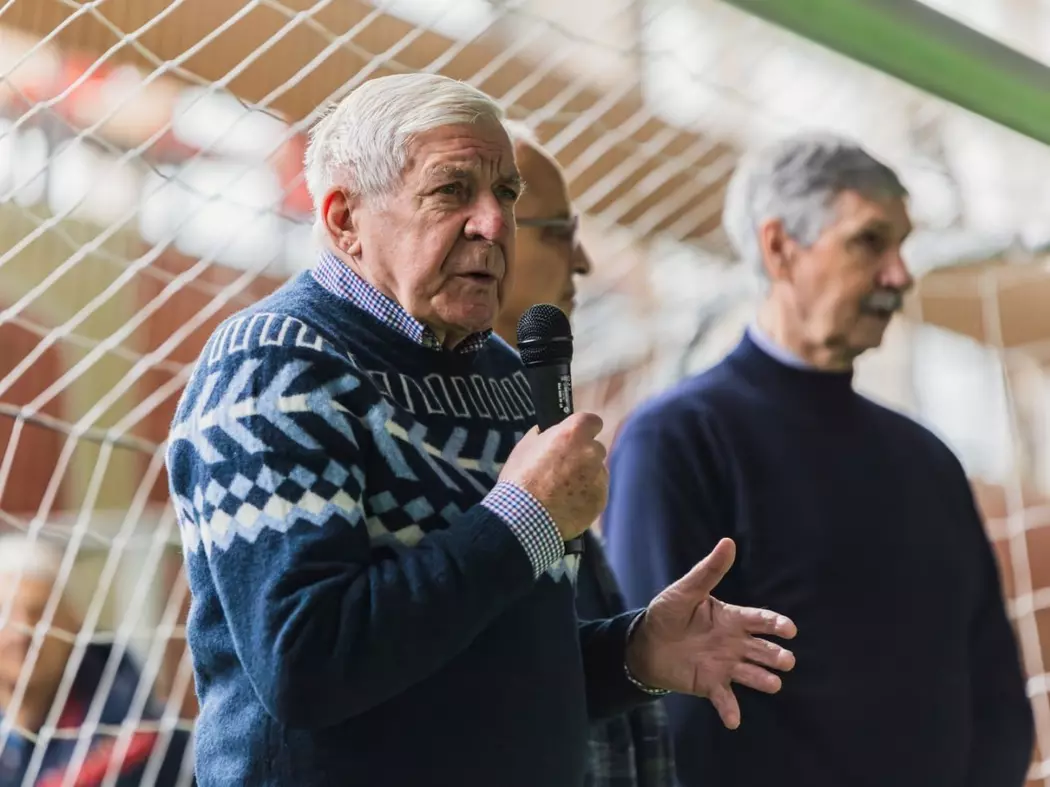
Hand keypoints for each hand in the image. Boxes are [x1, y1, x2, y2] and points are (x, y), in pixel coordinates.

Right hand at [499, 413, 607, 540]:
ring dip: (585, 477)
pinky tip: (567, 504)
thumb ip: (544, 435)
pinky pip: (596, 493)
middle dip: (583, 456)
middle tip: (563, 469)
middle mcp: (591, 452)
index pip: (593, 421)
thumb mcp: (525, 447)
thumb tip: (551, 431)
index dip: (584, 429)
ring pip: (597, 472)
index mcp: (574, 433)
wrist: (524, 518)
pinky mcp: (601, 499)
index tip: (577, 437)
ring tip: (562, 491)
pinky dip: (585, 497)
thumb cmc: (520, 480)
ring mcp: (599, 477)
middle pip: (595, 448)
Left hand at [625, 538, 796, 729]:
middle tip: (785, 660)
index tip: (789, 630)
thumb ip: (709, 571)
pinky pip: (726, 699)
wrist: (644, 643)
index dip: (776, 624)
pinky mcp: (710, 684)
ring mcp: (725, 665)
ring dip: (764, 680)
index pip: (760, 620)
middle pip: (764, 649)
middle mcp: (734, 643)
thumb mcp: (686, 590)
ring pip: (753, 674)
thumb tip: (728, 542)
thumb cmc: (667, 613)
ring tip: (772, 683)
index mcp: (731, 618)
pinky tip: (733, 720)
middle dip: (776, 655)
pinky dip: (730, 710)